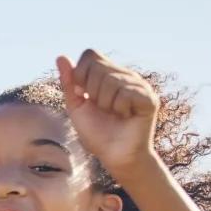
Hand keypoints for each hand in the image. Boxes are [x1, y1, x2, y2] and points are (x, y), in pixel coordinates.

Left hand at [57, 50, 159, 178]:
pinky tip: (126, 116)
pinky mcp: (149, 98)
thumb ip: (69, 82)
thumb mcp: (76, 106)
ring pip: (111, 81)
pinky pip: (126, 93)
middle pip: (98, 67)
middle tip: (102, 108)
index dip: (80, 74)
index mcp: (108, 75)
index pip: (90, 55)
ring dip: (105, 103)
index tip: (83, 95)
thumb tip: (60, 57)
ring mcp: (140, 85)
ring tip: (114, 114)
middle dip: (92, 92)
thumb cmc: (96, 132)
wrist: (115, 156)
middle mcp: (126, 76)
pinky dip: (119, 108)